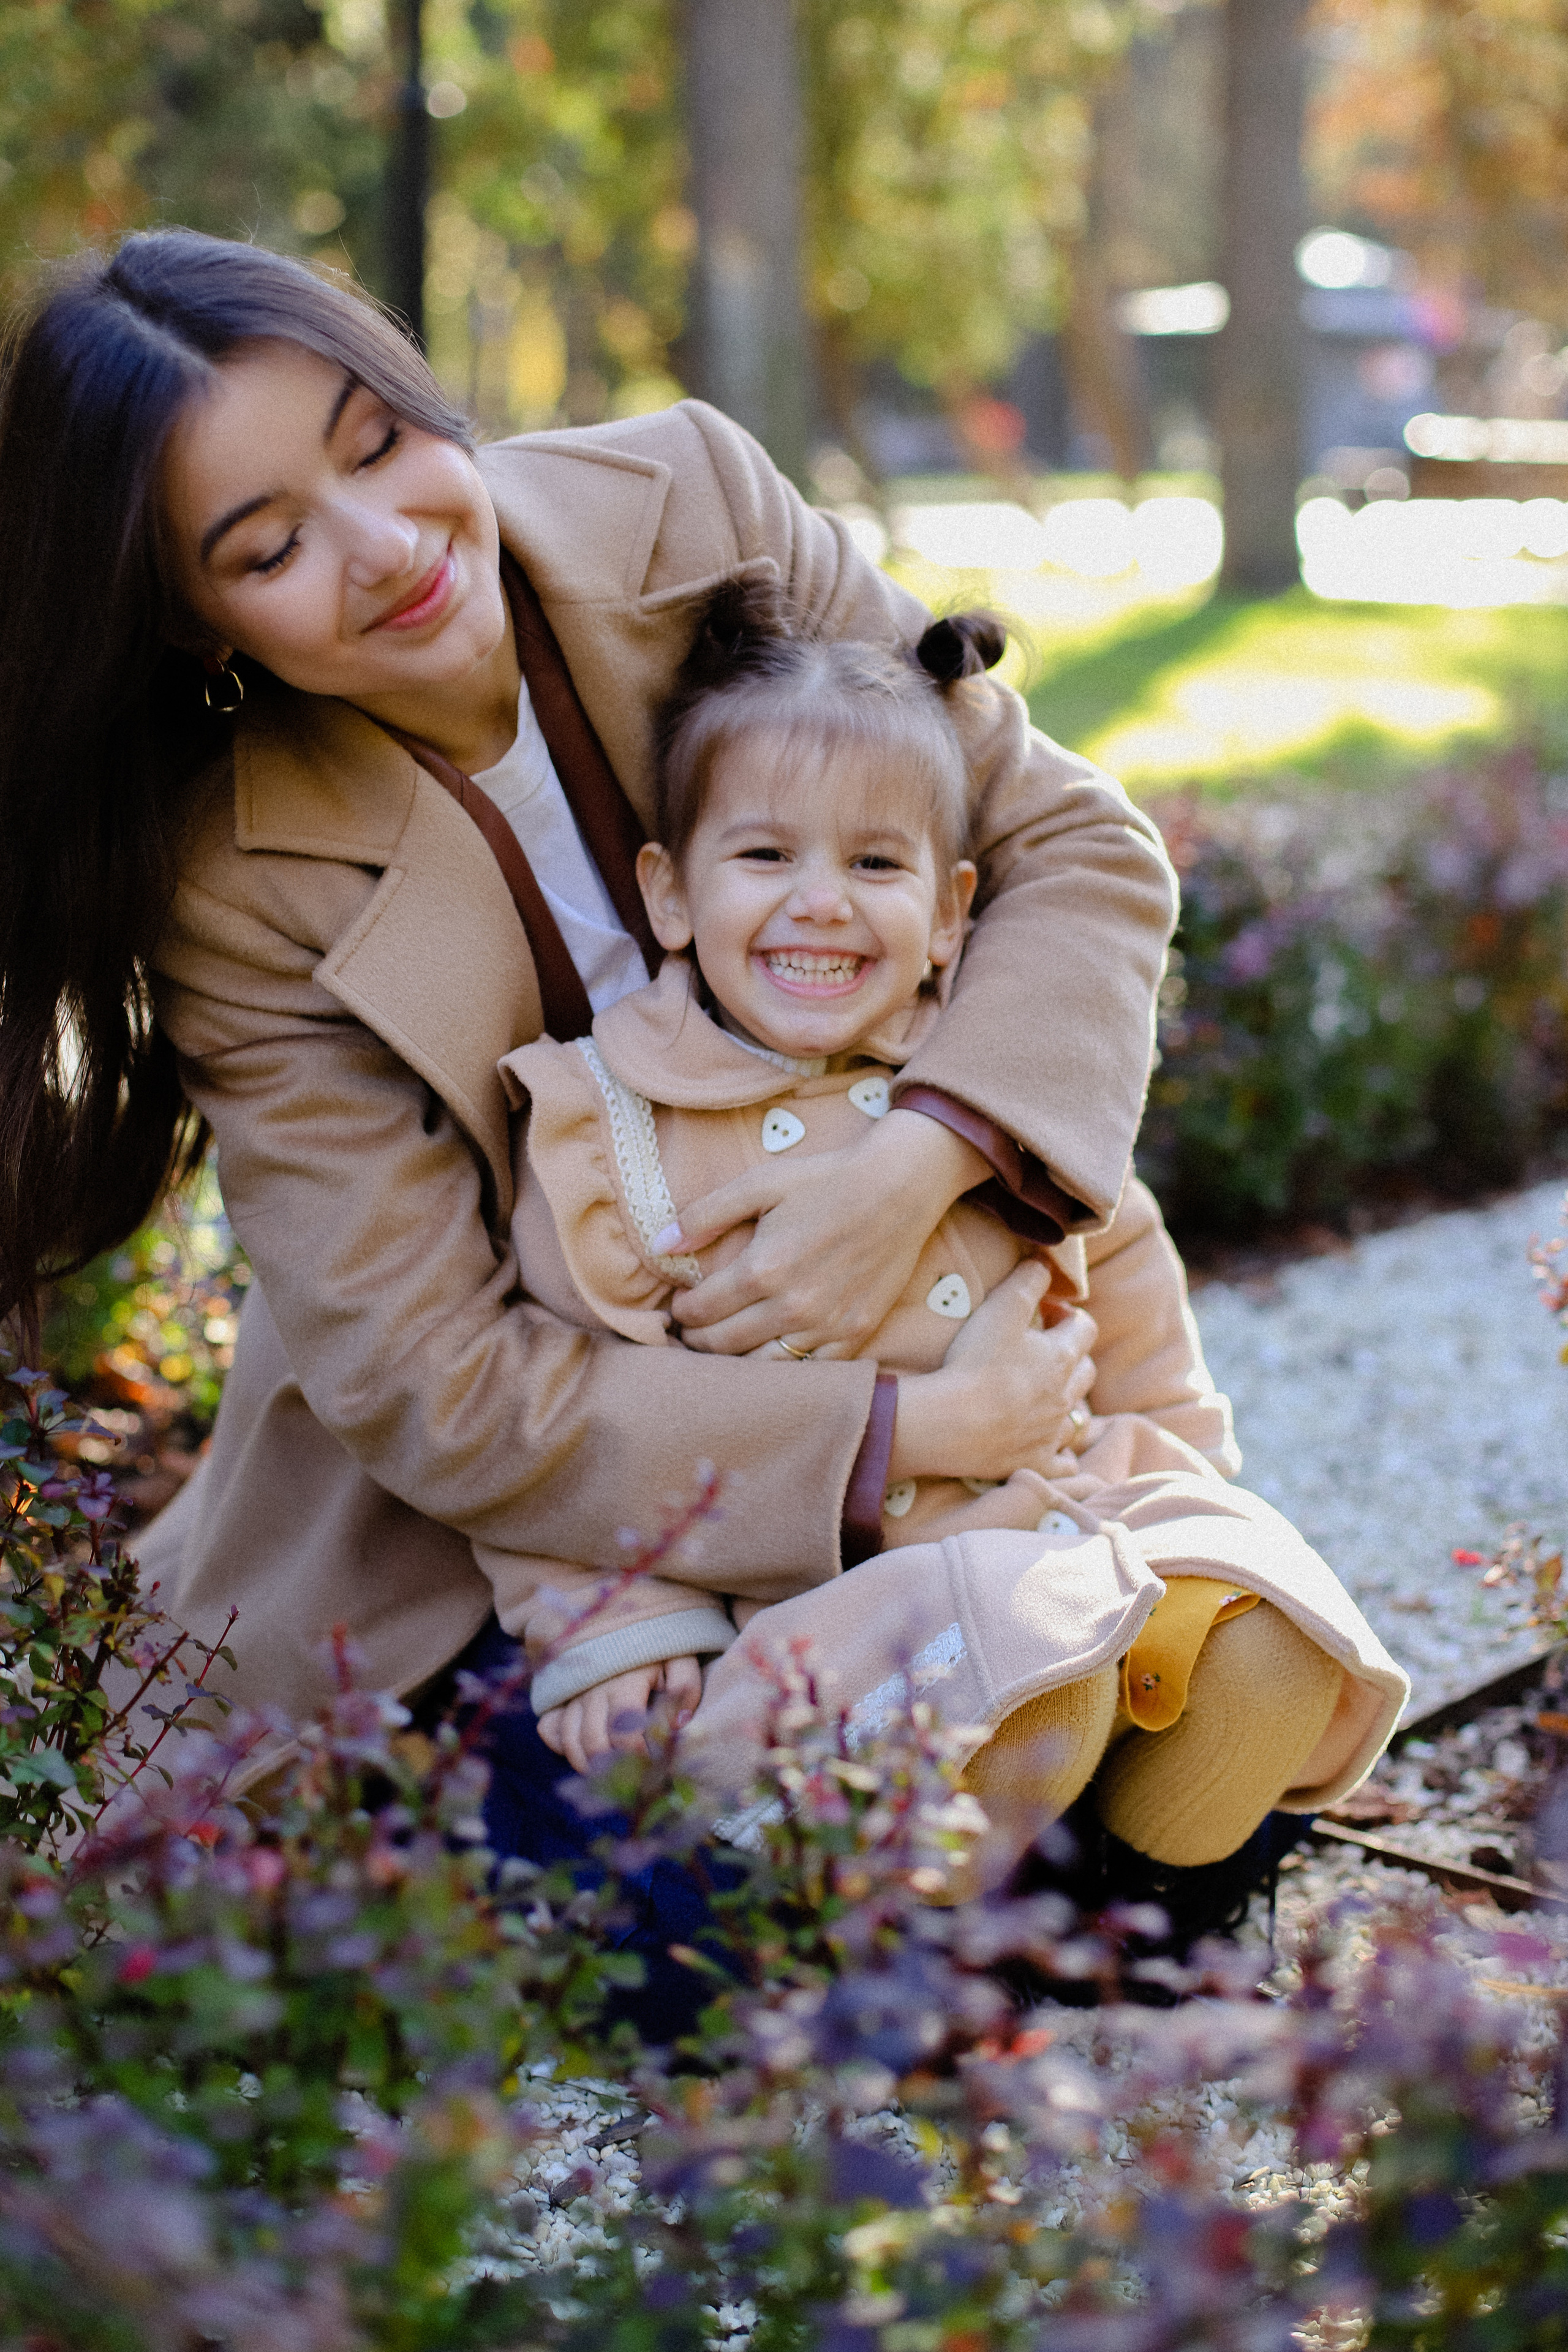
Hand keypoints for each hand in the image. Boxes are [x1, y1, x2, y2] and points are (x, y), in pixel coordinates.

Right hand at [535, 1655, 703, 1776]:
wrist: (628, 1612)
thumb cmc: (659, 1641)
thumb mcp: (681, 1658)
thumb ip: (685, 1688)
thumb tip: (679, 1724)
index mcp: (625, 1681)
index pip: (624, 1734)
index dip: (637, 1757)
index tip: (653, 1763)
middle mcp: (594, 1688)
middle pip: (593, 1743)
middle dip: (613, 1768)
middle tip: (631, 1776)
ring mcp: (574, 1691)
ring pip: (570, 1740)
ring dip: (588, 1764)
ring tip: (610, 1773)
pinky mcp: (563, 1692)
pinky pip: (550, 1727)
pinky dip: (562, 1745)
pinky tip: (582, 1752)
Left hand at [661, 1108, 988, 1356]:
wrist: (900, 1188)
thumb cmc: (826, 1179)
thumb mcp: (760, 1183)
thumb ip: (705, 1215)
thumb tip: (659, 1245)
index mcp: (762, 1269)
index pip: (699, 1311)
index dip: (680, 1313)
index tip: (677, 1308)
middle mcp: (792, 1306)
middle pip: (723, 1346)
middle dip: (696, 1342)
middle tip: (689, 1334)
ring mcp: (826, 1326)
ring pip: (762, 1368)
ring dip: (734, 1364)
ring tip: (723, 1350)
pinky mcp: (855, 1335)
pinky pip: (809, 1372)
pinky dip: (783, 1372)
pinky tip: (770, 1357)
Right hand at [888, 1261, 1096, 1483]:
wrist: (953, 1422)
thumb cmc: (975, 1361)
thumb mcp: (1002, 1307)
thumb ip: (1028, 1279)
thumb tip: (1046, 1261)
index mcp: (1061, 1356)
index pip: (1084, 1327)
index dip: (1067, 1316)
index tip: (1044, 1314)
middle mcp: (1065, 1395)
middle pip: (1086, 1372)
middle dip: (1072, 1357)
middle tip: (1041, 1352)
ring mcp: (1052, 1431)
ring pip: (1077, 1417)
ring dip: (1068, 1403)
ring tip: (1043, 1397)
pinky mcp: (1036, 1460)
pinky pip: (1063, 1462)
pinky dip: (1062, 1454)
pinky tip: (1052, 1448)